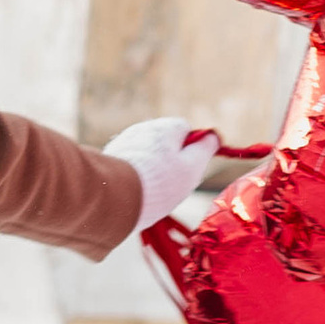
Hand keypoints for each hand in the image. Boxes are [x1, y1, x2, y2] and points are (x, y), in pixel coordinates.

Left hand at [107, 116, 217, 231]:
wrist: (114, 196)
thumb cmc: (159, 183)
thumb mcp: (192, 167)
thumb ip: (204, 149)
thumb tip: (213, 137)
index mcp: (165, 127)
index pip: (186, 131)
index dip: (191, 150)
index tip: (189, 169)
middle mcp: (142, 128)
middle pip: (165, 144)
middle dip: (170, 162)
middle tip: (170, 184)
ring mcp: (124, 142)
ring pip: (148, 155)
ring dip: (152, 170)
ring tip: (149, 191)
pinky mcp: (110, 157)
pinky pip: (131, 165)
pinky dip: (135, 176)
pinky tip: (134, 191)